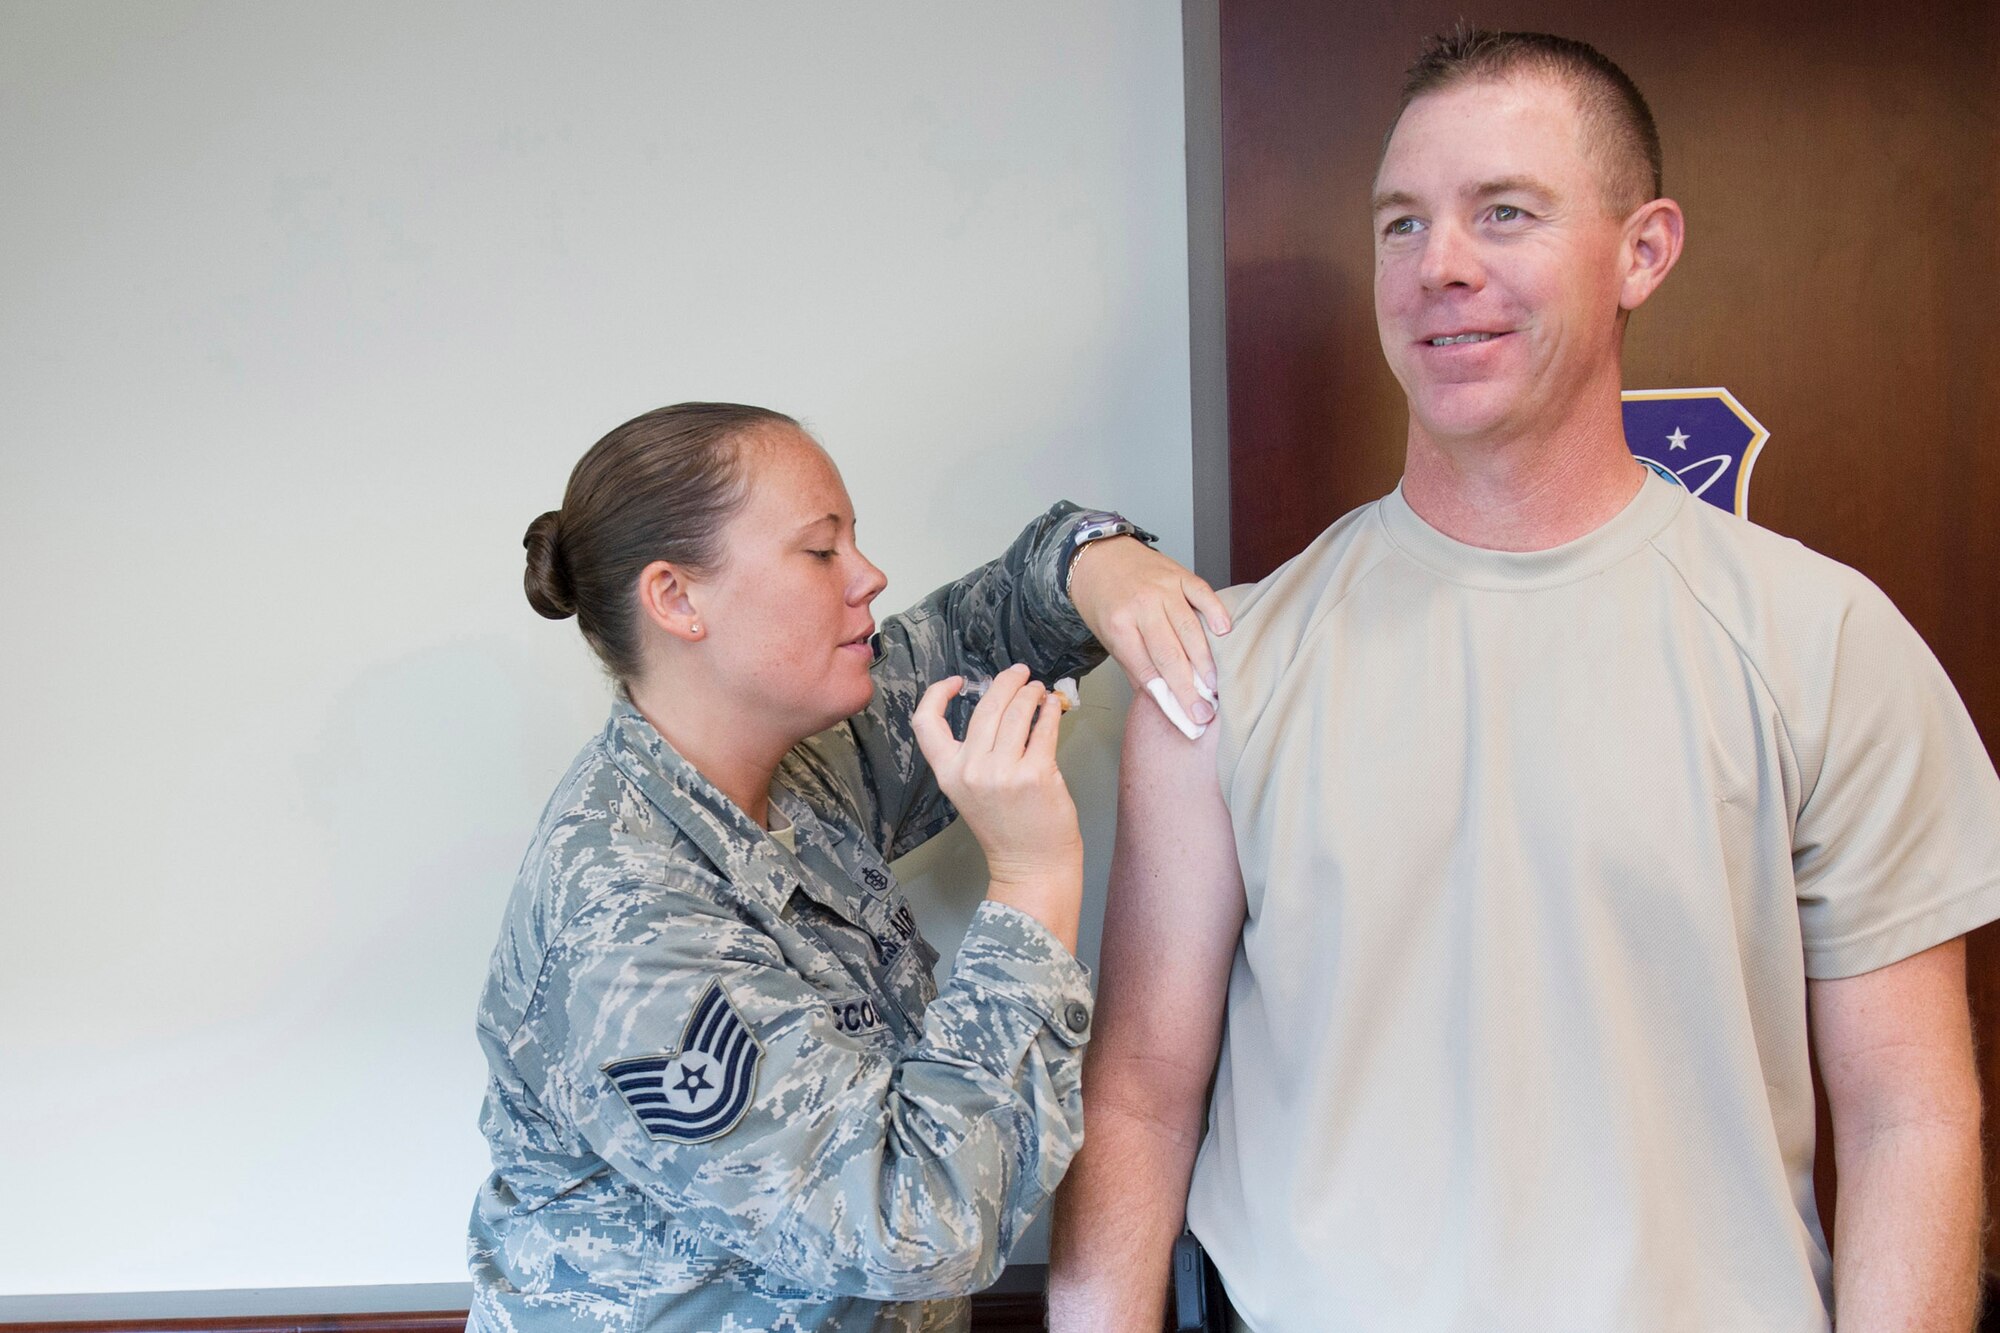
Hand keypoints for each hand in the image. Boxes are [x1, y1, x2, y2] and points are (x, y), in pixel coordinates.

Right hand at [910, 664, 1083, 950]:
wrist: (1031, 865)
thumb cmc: (1006, 827)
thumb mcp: (972, 791)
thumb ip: (977, 753)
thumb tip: (1001, 705)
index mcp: (949, 773)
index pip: (926, 723)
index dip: (937, 694)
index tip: (958, 681)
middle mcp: (972, 770)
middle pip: (985, 707)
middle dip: (1006, 682)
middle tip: (1020, 673)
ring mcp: (1004, 773)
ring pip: (1017, 712)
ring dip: (1031, 693)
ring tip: (1039, 690)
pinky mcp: (1036, 774)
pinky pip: (1043, 728)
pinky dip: (1050, 711)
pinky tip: (1052, 706)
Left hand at [1066, 537, 1229, 736]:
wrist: (1098, 555)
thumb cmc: (1103, 600)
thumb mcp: (1107, 637)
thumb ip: (1136, 666)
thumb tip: (1164, 698)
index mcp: (1118, 626)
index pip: (1147, 670)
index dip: (1167, 697)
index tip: (1185, 718)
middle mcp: (1141, 606)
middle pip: (1169, 655)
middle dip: (1188, 689)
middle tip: (1203, 713)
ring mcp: (1162, 589)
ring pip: (1189, 629)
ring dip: (1204, 661)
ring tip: (1215, 687)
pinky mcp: (1179, 575)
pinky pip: (1202, 594)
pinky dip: (1215, 612)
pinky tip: (1224, 632)